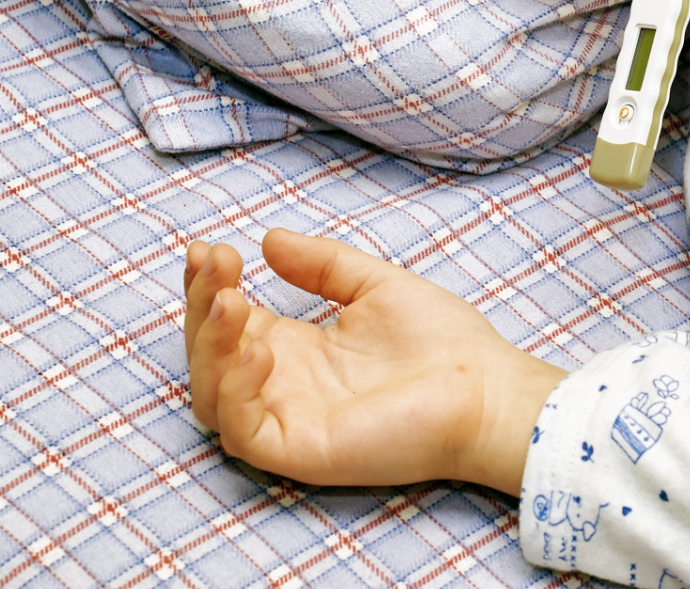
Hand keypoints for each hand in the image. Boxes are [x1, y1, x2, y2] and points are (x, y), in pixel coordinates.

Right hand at [183, 229, 565, 493]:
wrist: (488, 388)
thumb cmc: (443, 342)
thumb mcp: (375, 285)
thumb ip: (323, 264)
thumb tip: (269, 240)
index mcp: (297, 347)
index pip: (229, 320)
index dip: (209, 285)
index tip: (210, 247)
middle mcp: (284, 383)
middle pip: (209, 353)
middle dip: (201, 305)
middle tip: (215, 263)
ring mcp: (289, 419)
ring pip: (211, 394)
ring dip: (208, 345)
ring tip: (231, 299)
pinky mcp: (302, 450)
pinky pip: (243, 430)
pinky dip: (237, 390)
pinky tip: (260, 348)